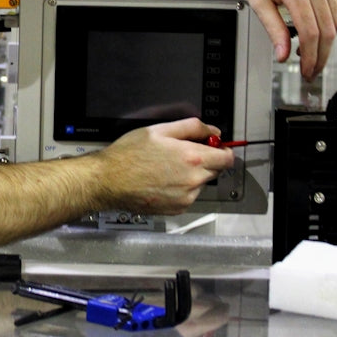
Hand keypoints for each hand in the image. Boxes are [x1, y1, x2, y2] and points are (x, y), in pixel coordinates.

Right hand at [99, 118, 233, 214]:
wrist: (109, 181)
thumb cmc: (129, 155)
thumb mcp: (159, 130)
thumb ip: (192, 127)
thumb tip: (213, 131)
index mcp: (192, 158)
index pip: (227, 158)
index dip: (223, 150)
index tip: (215, 147)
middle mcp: (193, 180)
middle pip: (216, 170)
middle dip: (205, 161)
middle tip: (183, 155)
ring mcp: (186, 197)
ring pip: (201, 183)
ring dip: (193, 176)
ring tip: (167, 169)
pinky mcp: (178, 209)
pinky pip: (189, 196)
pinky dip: (182, 188)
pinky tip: (163, 181)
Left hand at [230, 0, 336, 80]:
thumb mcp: (257, 0)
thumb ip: (273, 29)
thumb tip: (283, 54)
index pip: (311, 33)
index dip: (311, 57)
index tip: (307, 70)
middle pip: (328, 30)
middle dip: (322, 54)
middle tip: (313, 69)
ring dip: (328, 39)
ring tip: (312, 50)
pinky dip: (334, 20)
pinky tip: (320, 28)